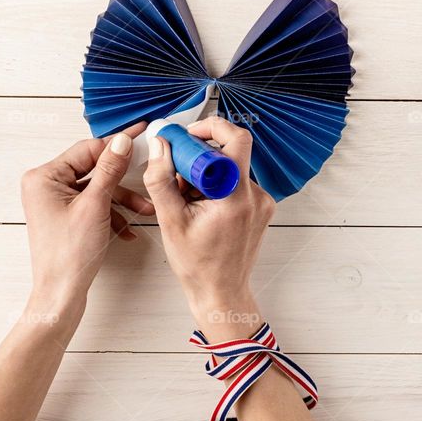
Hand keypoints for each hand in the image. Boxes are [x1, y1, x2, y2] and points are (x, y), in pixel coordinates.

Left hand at [20, 124, 153, 321]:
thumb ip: (109, 170)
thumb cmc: (68, 255)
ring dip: (121, 200)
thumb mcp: (95, 206)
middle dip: (123, 180)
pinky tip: (128, 230)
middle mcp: (45, 185)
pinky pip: (92, 204)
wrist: (60, 295)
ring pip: (96, 188)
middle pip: (93, 168)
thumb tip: (121, 142)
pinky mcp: (65, 216)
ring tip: (144, 211)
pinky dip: (111, 213)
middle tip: (148, 171)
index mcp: (44, 177)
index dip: (116, 144)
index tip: (140, 134)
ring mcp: (54, 202)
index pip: (87, 149)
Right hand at [143, 116, 274, 340]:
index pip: (236, 140)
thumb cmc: (197, 264)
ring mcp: (262, 202)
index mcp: (235, 197)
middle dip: (202, 153)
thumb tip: (159, 145)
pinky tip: (201, 206)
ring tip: (188, 197)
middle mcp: (256, 196)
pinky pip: (237, 182)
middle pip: (232, 151)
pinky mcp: (261, 208)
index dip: (210, 128)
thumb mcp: (170, 220)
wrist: (221, 292)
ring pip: (232, 167)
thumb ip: (161, 179)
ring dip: (207, 173)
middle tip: (180, 169)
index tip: (187, 135)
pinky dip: (217, 185)